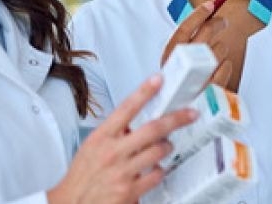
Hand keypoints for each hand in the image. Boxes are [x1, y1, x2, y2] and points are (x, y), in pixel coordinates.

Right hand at [46, 74, 197, 203]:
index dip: (144, 92)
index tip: (158, 80)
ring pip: (159, 151)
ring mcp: (123, 172)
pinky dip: (160, 171)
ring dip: (167, 147)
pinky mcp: (130, 191)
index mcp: (101, 137)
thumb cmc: (81, 177)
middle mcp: (112, 152)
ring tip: (165, 146)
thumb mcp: (91, 148)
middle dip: (176, 118)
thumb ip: (113, 135)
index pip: (126, 108)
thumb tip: (134, 125)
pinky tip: (155, 170)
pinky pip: (157, 175)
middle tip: (189, 114)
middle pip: (152, 129)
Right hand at [161, 2, 236, 87]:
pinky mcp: (210, 92)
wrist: (179, 117)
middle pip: (204, 36)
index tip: (210, 5)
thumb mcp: (179, 64)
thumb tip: (206, 15)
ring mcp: (196, 80)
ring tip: (216, 55)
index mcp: (170, 59)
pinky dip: (226, 65)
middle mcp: (181, 68)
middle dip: (216, 24)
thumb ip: (189, 42)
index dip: (197, 15)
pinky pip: (226, 68)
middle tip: (223, 22)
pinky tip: (223, 67)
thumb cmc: (181, 87)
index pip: (184, 30)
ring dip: (221, 49)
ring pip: (218, 50)